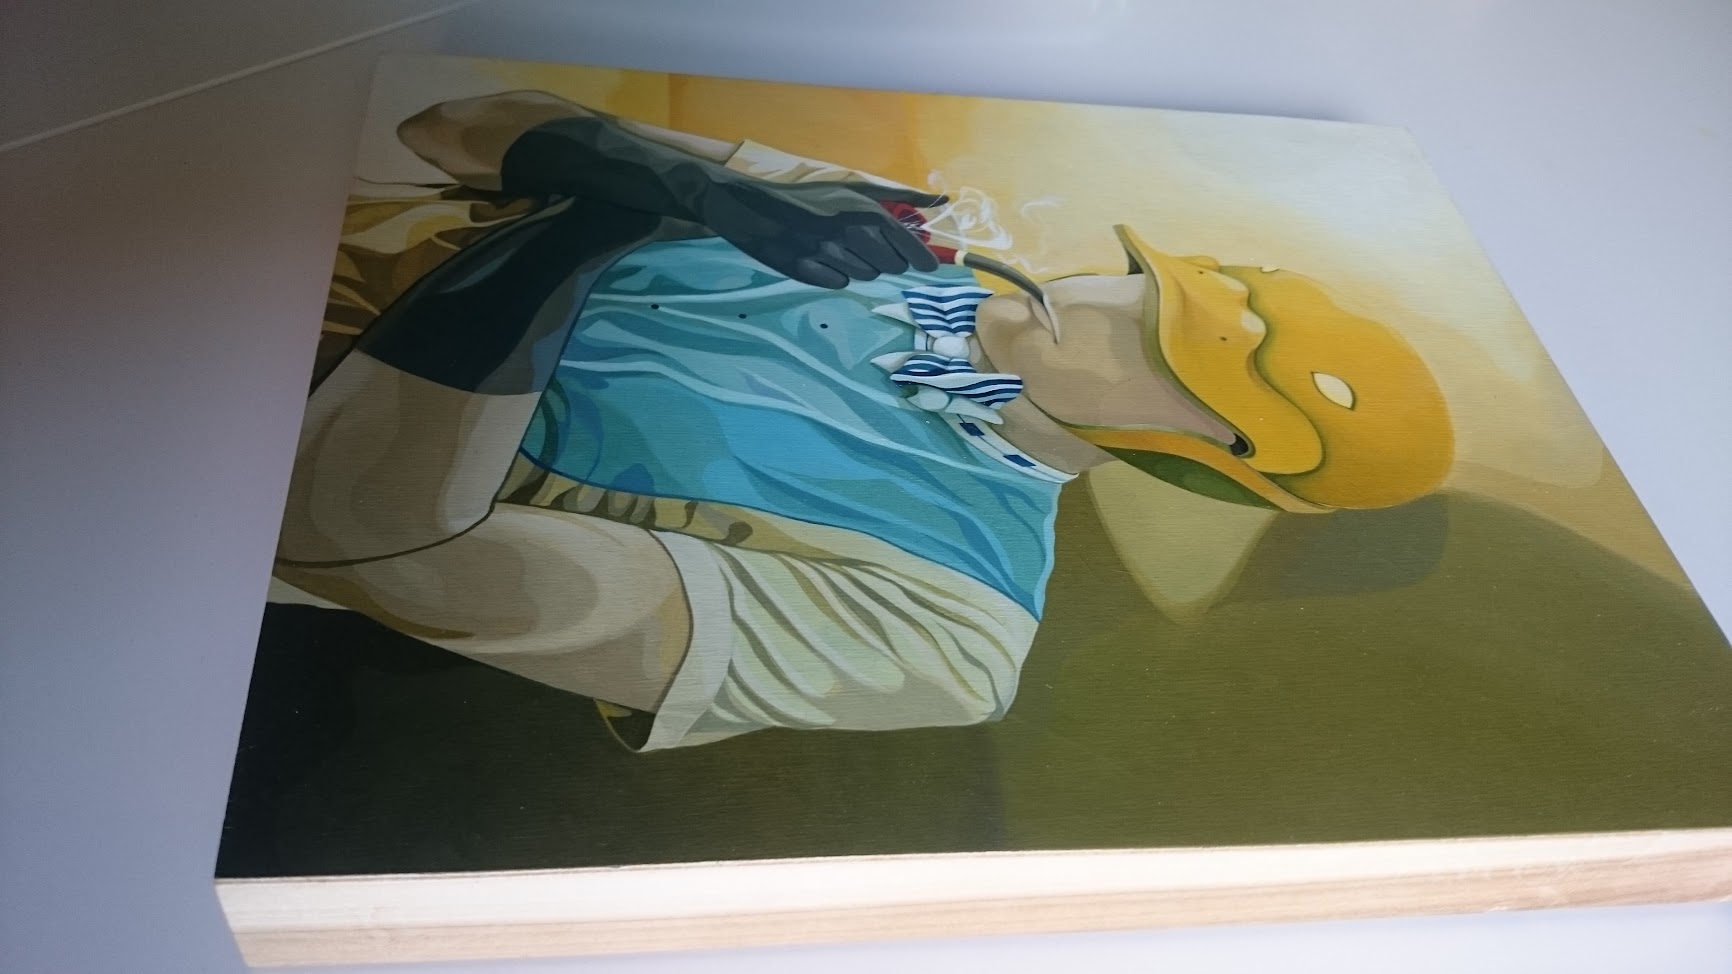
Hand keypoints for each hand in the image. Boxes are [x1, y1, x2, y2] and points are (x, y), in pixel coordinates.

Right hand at [696, 177, 948, 287]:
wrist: (757, 208)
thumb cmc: (812, 198)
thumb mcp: (856, 190)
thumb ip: (902, 198)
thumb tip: (943, 201)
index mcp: (865, 211)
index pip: (908, 247)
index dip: (922, 260)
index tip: (927, 266)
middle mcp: (851, 234)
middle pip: (891, 266)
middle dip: (887, 260)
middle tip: (868, 247)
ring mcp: (828, 255)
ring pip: (866, 276)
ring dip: (860, 266)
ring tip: (840, 248)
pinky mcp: (807, 272)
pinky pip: (839, 283)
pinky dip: (834, 274)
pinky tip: (821, 258)